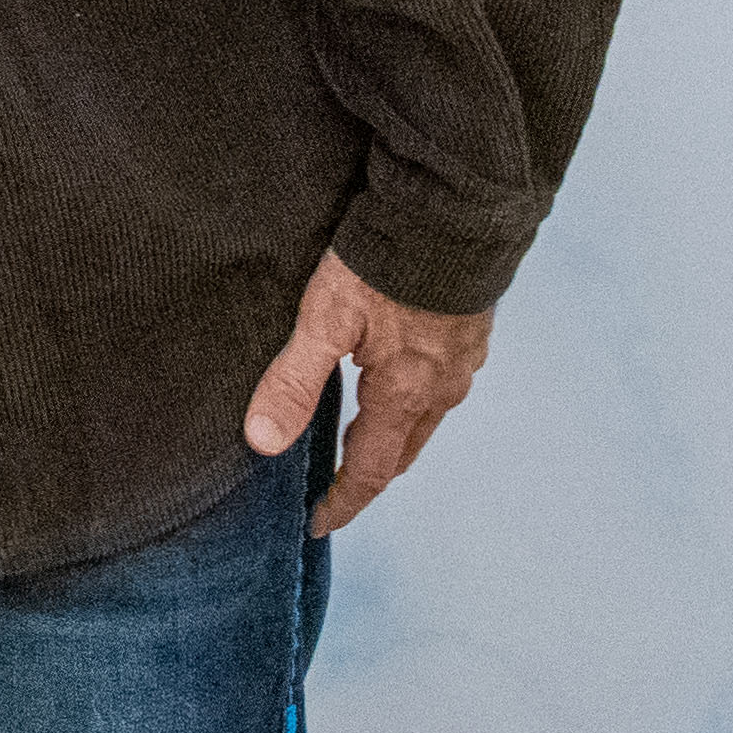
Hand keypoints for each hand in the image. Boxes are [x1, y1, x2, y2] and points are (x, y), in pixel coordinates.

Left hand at [239, 246, 490, 534]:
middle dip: (368, 472)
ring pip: (424, 417)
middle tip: (333, 484)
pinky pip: (439, 385)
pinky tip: (393, 378)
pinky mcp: (469, 331)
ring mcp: (462, 360)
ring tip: (356, 434)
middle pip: (402, 450)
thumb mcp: (325, 320)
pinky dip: (411, 399)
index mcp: (404, 394)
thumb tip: (263, 442)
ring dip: (391, 434)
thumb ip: (294, 381)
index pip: (372, 470)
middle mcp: (442, 387)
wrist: (452, 209)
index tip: (319, 523)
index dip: (344, 501)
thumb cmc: (385, 261)